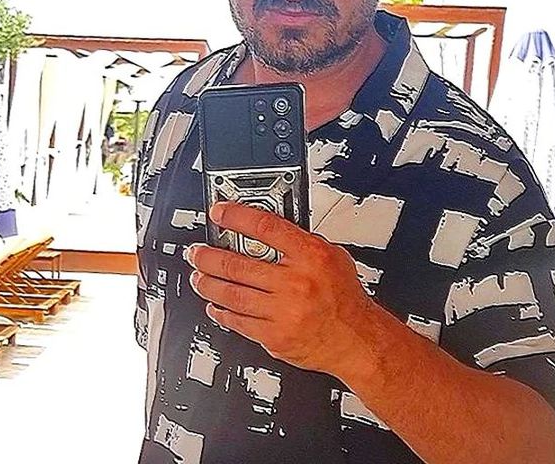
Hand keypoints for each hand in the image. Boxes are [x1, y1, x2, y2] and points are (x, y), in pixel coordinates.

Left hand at [186, 201, 376, 374]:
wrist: (357, 340)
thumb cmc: (345, 299)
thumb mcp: (333, 257)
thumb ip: (301, 243)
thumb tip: (266, 230)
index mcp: (311, 257)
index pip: (266, 227)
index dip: (237, 217)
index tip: (219, 213)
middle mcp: (296, 283)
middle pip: (238, 265)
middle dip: (209, 257)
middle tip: (196, 253)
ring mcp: (283, 312)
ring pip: (232, 295)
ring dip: (208, 284)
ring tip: (198, 277)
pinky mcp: (275, 337)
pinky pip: (239, 323)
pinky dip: (222, 313)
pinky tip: (214, 306)